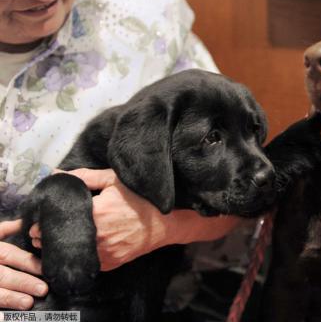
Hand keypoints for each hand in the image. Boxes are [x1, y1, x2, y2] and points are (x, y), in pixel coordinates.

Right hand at [0, 220, 47, 309]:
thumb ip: (7, 229)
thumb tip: (27, 222)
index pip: (10, 255)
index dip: (28, 262)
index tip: (46, 269)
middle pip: (3, 275)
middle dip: (23, 282)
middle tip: (43, 289)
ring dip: (10, 298)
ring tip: (28, 303)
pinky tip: (4, 318)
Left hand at [30, 169, 241, 271]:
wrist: (163, 223)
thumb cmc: (140, 198)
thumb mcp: (114, 180)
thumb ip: (85, 176)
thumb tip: (57, 174)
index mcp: (96, 212)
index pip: (61, 217)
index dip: (48, 219)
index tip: (41, 219)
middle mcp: (98, 235)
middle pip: (62, 238)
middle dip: (50, 235)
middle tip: (43, 231)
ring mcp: (104, 252)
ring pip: (72, 253)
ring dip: (64, 247)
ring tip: (62, 238)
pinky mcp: (109, 263)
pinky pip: (87, 261)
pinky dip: (81, 255)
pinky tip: (81, 246)